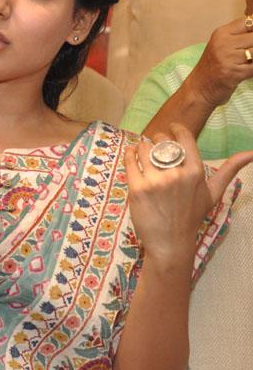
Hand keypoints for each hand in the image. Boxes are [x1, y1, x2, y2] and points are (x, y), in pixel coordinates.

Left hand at [125, 123, 252, 260]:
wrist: (170, 242)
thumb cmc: (192, 216)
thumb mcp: (214, 193)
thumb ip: (230, 169)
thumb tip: (252, 152)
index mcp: (196, 172)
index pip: (185, 138)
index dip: (177, 129)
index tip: (172, 127)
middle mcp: (176, 175)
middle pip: (162, 142)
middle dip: (158, 139)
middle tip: (156, 144)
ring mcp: (155, 182)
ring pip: (144, 149)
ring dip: (142, 147)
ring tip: (143, 151)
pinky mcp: (137, 189)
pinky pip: (130, 162)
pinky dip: (130, 154)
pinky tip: (132, 153)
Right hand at [185, 16, 252, 107]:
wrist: (198, 89)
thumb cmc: (213, 68)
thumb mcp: (221, 46)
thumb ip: (239, 37)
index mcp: (221, 34)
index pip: (249, 22)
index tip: (249, 43)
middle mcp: (223, 44)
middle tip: (248, 55)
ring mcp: (228, 58)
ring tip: (247, 62)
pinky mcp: (234, 73)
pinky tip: (248, 70)